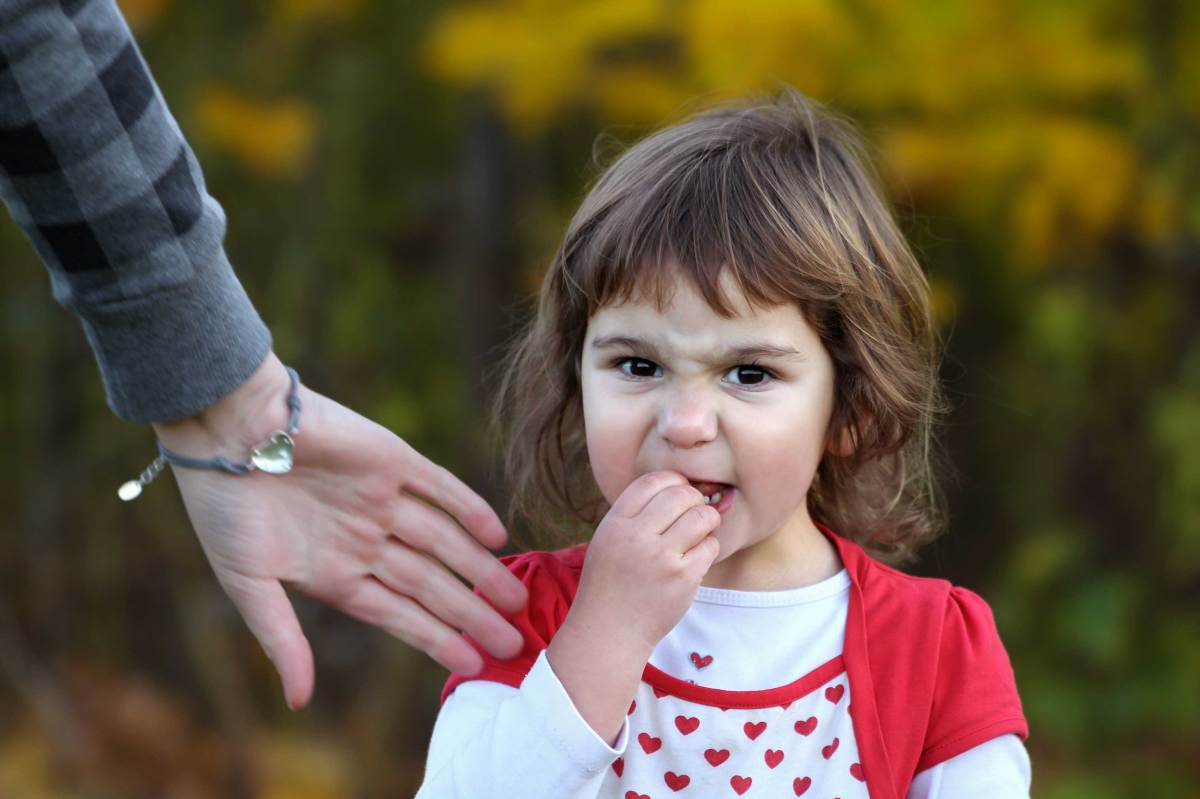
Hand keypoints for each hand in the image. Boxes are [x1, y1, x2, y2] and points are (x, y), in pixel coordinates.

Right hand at [151, 353, 528, 709]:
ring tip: (516, 600)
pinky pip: (440, 487)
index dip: (437, 639)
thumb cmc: (223, 508)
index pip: (399, 615)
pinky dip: (468, 508)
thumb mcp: (247, 583)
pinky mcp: (391, 457)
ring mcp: (382, 499)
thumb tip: (299, 702)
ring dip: (480, 570)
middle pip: (431, 584)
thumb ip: (281, 639)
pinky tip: (497, 534)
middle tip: (515, 644)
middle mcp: (366, 539)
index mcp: (334, 573)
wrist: (224, 427)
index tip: (475, 664)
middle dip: (471, 615)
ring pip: (444, 541)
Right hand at [570, 471, 721, 655]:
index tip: (678, 492)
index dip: (672, 481)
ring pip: (701, 517)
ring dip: (707, 520)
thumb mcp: (608, 538)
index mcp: (616, 523)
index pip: (652, 481)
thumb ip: (635, 513)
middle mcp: (637, 537)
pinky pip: (710, 547)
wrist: (610, 631)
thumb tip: (678, 486)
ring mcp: (661, 558)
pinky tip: (695, 557)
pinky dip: (708, 548)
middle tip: (694, 511)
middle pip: (680, 494)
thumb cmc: (611, 582)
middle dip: (694, 499)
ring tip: (700, 531)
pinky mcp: (683, 579)